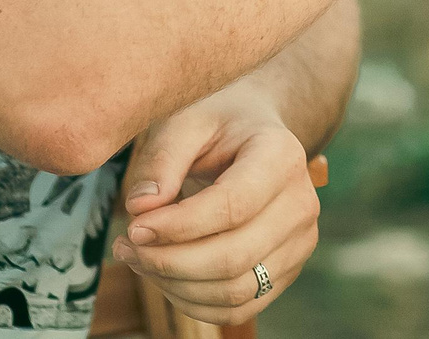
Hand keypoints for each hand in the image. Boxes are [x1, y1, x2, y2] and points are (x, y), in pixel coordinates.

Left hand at [115, 102, 319, 327]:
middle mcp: (301, 203)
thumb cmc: (217, 123)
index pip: (232, 207)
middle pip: (233, 257)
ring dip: (175, 285)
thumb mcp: (186, 120)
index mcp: (282, 157)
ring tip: (138, 259)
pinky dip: (192, 302)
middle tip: (126, 245)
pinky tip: (163, 275)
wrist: (253, 133)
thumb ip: (162, 160)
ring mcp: (300, 242)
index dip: (178, 227)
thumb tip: (140, 209)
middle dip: (169, 261)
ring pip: (234, 291)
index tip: (134, 226)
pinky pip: (238, 307)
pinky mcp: (286, 271)